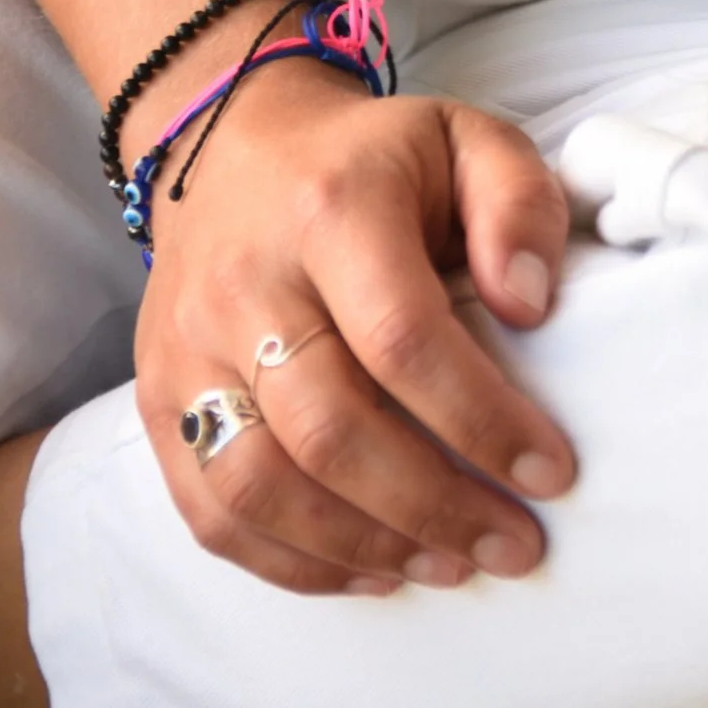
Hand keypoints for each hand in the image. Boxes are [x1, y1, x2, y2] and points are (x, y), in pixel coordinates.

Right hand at [136, 59, 576, 595]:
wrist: (235, 146)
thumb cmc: (373, 160)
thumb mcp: (467, 139)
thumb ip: (518, 203)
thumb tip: (529, 305)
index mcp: (331, 208)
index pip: (402, 337)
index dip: (481, 419)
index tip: (549, 471)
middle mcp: (246, 281)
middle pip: (331, 429)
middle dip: (434, 506)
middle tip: (513, 544)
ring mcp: (189, 346)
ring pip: (262, 485)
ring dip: (365, 546)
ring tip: (449, 564)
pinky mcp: (159, 397)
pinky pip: (211, 510)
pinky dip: (291, 561)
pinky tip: (369, 569)